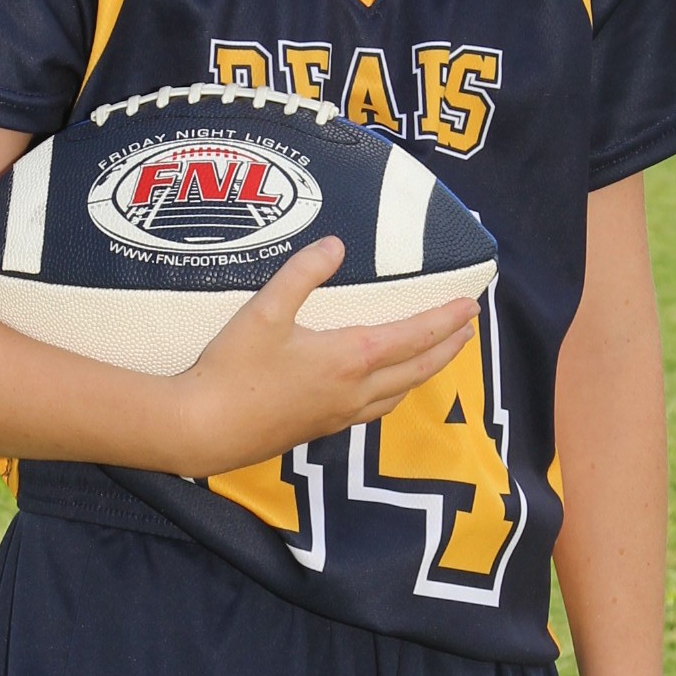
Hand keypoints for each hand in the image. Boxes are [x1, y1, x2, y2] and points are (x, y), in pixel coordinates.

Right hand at [169, 237, 477, 475]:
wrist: (205, 430)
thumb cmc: (232, 369)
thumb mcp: (263, 311)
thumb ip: (302, 274)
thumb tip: (336, 244)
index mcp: (350, 358)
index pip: (413, 336)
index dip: (445, 320)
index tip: (471, 306)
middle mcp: (356, 390)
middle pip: (418, 368)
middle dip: (447, 347)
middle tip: (469, 329)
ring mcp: (341, 414)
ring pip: (400, 392)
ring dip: (426, 371)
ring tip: (438, 354)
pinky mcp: (323, 428)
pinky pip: (376, 408)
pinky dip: (396, 391)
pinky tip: (387, 387)